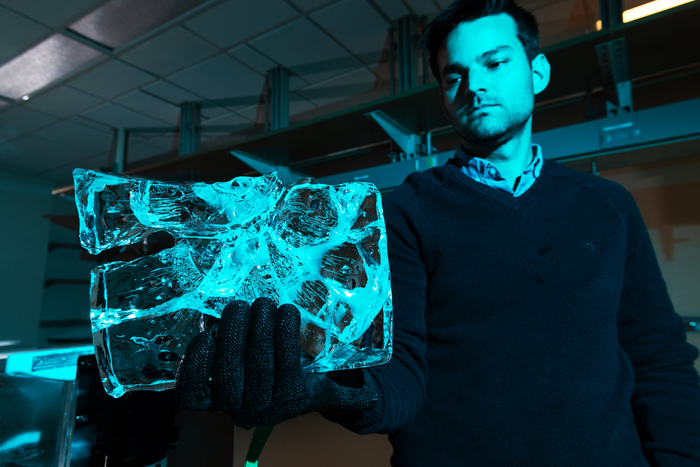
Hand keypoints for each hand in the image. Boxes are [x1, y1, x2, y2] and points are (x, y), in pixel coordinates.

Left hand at [174, 297, 377, 427]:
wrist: (268, 397)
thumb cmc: (299, 381)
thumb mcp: (326, 386)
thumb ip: (349, 392)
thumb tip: (369, 395)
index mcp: (288, 401)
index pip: (287, 370)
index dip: (285, 341)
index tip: (289, 311)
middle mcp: (257, 409)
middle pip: (256, 367)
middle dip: (259, 329)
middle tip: (262, 301)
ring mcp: (227, 404)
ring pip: (227, 371)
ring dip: (232, 334)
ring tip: (240, 306)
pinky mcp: (203, 397)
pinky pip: (194, 389)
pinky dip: (196, 363)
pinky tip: (205, 335)